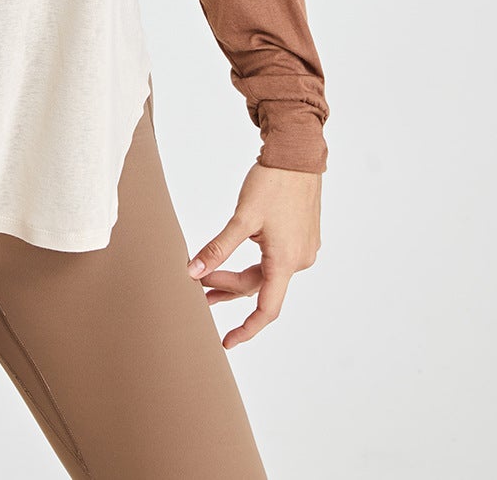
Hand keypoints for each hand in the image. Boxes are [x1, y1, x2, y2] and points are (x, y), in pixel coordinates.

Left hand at [185, 162, 321, 347]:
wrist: (298, 154)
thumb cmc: (272, 183)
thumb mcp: (242, 218)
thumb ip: (218, 248)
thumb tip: (194, 272)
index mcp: (286, 261)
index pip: (266, 309)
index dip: (247, 329)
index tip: (226, 341)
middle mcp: (299, 260)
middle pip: (259, 287)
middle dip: (227, 289)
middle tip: (198, 291)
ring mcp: (303, 248)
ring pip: (266, 272)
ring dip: (238, 276)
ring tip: (208, 278)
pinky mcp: (302, 236)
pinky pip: (275, 259)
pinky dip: (253, 263)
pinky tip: (234, 255)